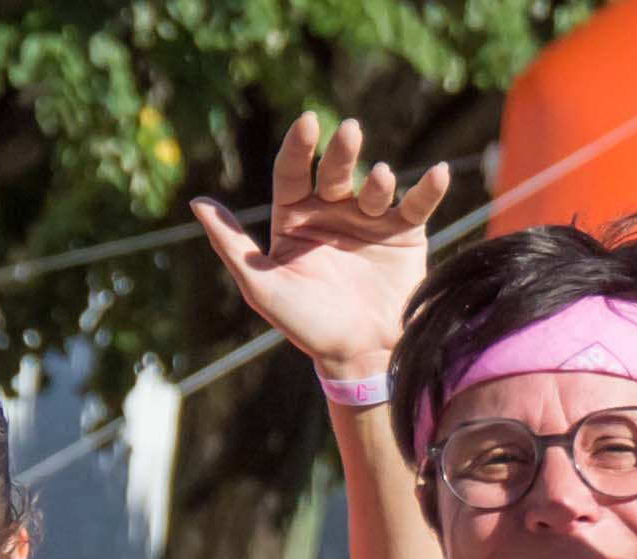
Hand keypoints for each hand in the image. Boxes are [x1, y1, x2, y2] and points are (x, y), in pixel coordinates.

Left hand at [196, 113, 448, 395]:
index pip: (292, 171)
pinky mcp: (405, 234)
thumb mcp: (262, 288)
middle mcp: (332, 212)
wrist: (362, 357)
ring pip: (374, 185)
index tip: (308, 123)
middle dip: (342, 151)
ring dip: (379, 180)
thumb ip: (232, 244)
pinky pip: (418, 204)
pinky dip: (429, 189)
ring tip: (382, 181)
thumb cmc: (308, 327)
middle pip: (334, 170)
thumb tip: (197, 202)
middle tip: (350, 132)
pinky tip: (438, 172)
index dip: (299, 146)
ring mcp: (370, 220)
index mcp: (295, 218)